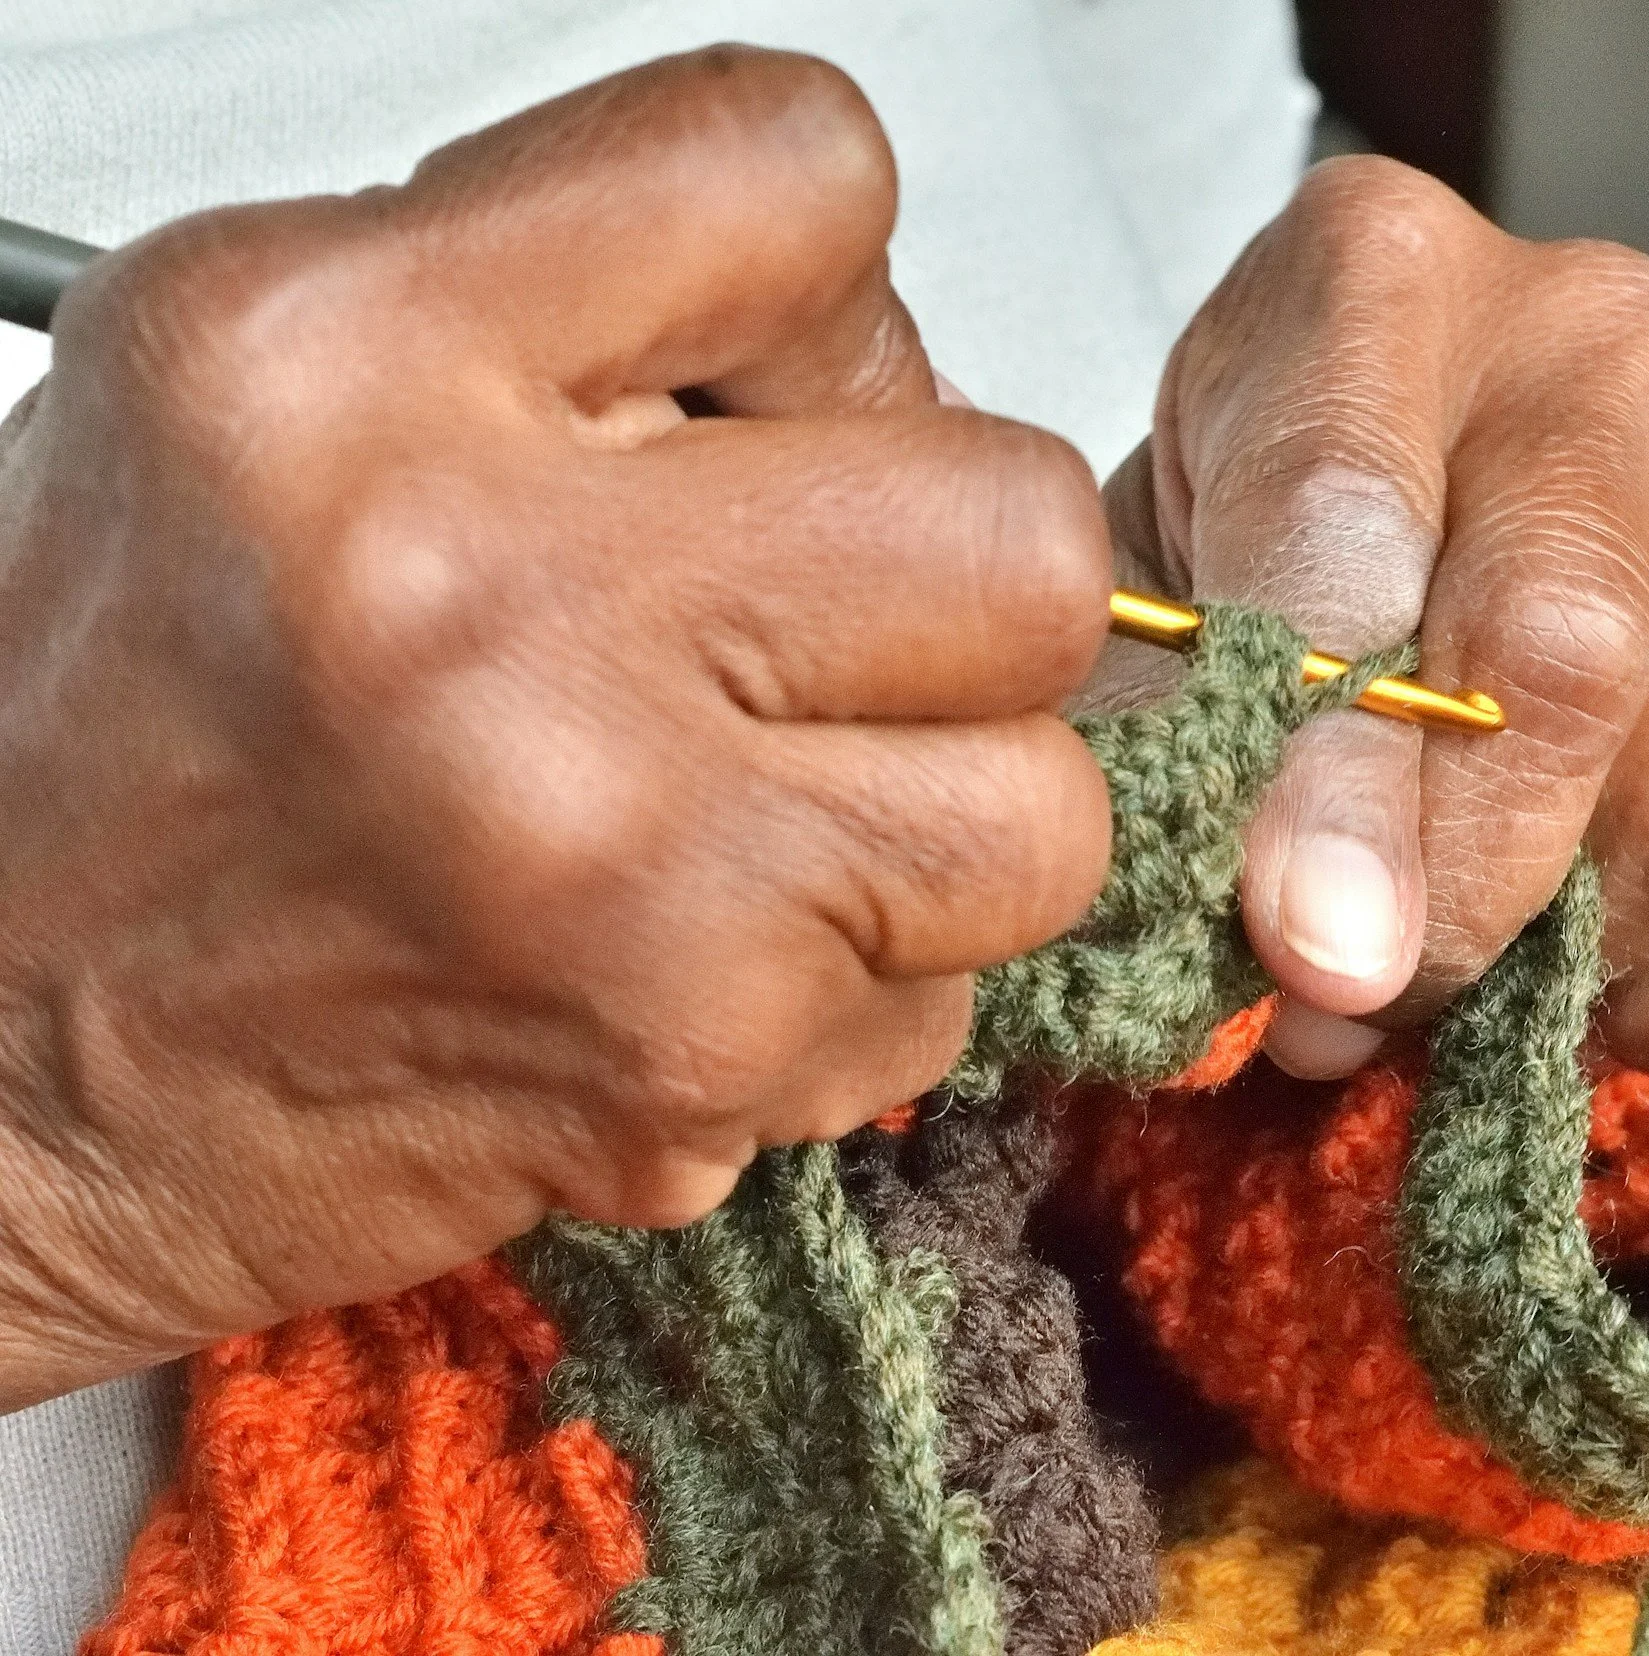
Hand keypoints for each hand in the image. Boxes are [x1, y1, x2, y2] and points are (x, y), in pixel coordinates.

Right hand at [0, 48, 1112, 1409]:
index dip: (832, 301)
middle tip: (820, 624)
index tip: (773, 397)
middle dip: (955, 576)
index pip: (805, 175)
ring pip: (1045, 794)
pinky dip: (858, 981)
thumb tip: (877, 365)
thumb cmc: (106, 728)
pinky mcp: (685, 1057)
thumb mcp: (259, 390)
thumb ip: (573, 309)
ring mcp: (609, 851)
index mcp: (338, 362)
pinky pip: (953, 993)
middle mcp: (481, 598)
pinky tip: (689, 953)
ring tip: (760, 805)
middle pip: (1020, 519)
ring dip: (942, 805)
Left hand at [1100, 157, 1648, 1079]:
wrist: (1438, 486)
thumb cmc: (1258, 544)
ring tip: (1480, 965)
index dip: (1324, 765)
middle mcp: (1611, 356)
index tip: (1302, 943)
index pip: (1352, 515)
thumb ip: (1179, 738)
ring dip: (1587, 951)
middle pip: (1570, 654)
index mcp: (1379, 285)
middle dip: (1458, 886)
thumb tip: (1301, 974)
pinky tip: (1604, 953)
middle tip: (1364, 992)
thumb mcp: (1158, 588)